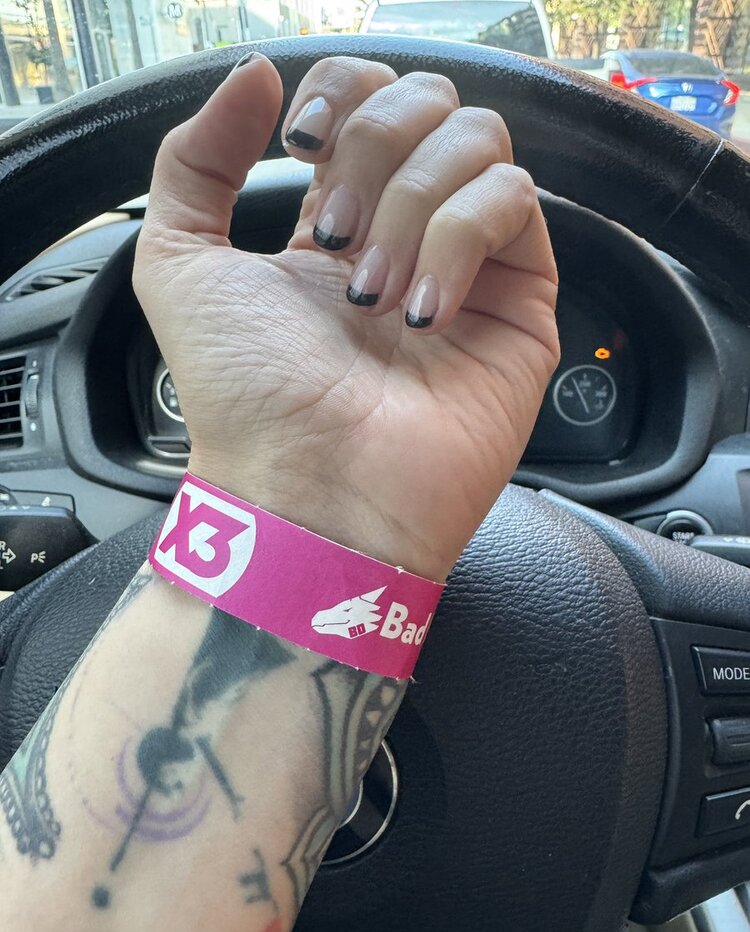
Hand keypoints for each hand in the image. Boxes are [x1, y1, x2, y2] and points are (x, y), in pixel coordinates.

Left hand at [133, 53, 558, 580]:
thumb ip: (194, 159)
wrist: (306, 489)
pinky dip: (459, 240)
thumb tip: (257, 73)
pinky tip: (421, 313)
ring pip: (479, 143)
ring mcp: (469, 268)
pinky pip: (516, 204)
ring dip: (412, 204)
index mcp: (335, 224)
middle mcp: (407, 236)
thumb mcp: (178, 263)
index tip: (300, 142)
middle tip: (333, 238)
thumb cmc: (245, 397)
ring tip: (372, 295)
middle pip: (432, 103)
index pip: (370, 99)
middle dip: (374, 150)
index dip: (343, 92)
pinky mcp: (521, 305)